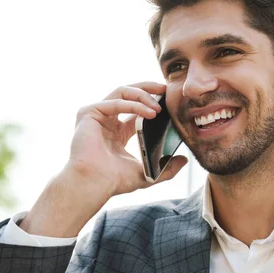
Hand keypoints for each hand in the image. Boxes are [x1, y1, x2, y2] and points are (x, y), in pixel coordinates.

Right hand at [68, 82, 185, 195]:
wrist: (94, 184)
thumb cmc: (114, 181)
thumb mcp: (148, 173)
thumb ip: (167, 168)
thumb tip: (185, 160)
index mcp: (118, 131)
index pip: (137, 107)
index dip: (153, 101)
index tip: (170, 99)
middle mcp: (107, 120)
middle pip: (129, 93)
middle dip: (149, 88)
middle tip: (166, 89)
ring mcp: (96, 115)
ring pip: (122, 92)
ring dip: (143, 96)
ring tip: (159, 107)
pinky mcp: (89, 113)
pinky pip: (116, 102)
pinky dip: (134, 104)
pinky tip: (149, 113)